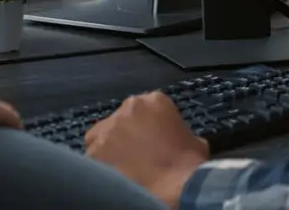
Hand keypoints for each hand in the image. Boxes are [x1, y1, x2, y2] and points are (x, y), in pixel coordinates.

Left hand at [86, 93, 207, 207]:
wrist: (173, 187)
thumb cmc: (188, 164)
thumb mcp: (195, 140)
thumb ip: (179, 132)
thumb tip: (177, 141)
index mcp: (154, 101)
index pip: (147, 108)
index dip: (148, 126)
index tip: (152, 140)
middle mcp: (127, 109)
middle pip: (121, 119)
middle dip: (126, 134)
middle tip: (136, 154)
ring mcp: (107, 130)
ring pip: (102, 137)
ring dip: (110, 148)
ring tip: (122, 167)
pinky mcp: (93, 152)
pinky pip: (93, 158)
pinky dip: (101, 167)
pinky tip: (114, 177)